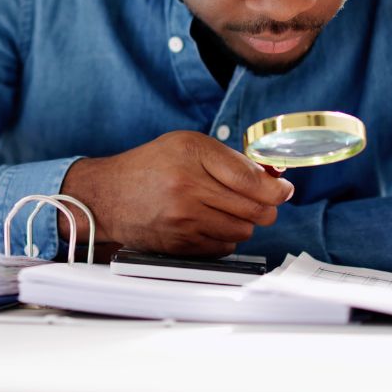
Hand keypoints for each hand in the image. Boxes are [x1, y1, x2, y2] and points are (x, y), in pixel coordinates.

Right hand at [57, 130, 294, 256]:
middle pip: (255, 209)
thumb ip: (230, 159)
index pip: (251, 178)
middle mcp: (188, 186)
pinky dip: (225, 237)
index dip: (277, 188)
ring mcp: (183, 219)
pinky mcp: (180, 244)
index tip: (284, 189)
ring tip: (226, 210)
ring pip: (244, 230)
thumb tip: (273, 177)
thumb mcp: (187, 145)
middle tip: (262, 201)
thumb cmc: (150, 166)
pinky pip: (224, 246)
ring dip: (244, 222)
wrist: (107, 195)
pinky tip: (209, 223)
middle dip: (266, 206)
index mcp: (192, 153)